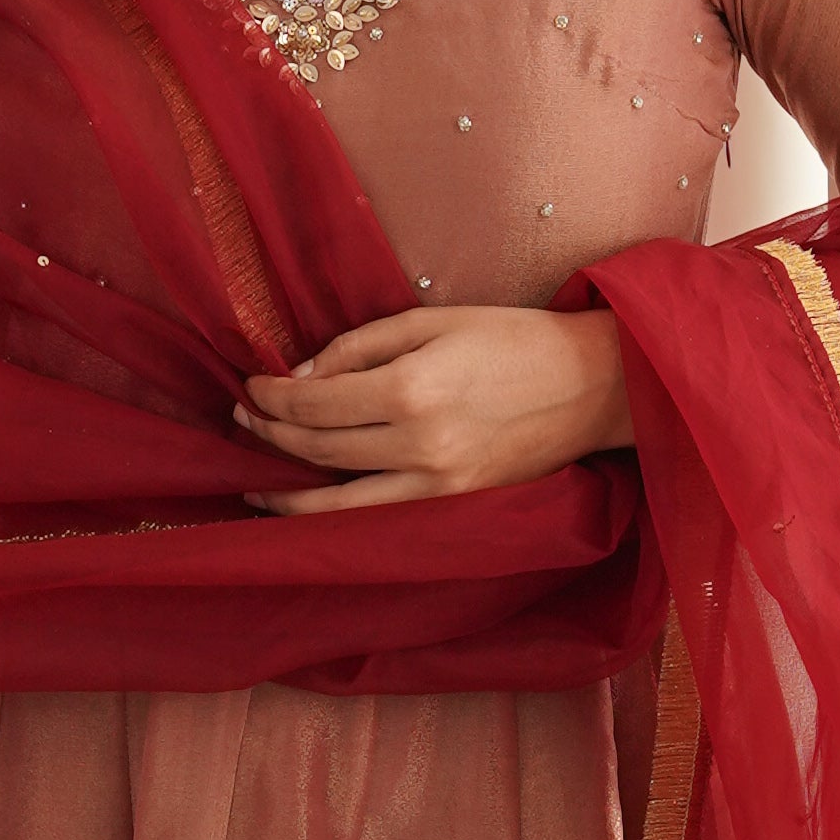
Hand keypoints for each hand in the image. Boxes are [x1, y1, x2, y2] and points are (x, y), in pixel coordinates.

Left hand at [233, 303, 634, 511]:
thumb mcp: (432, 320)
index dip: (273, 397)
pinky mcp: (456, 506)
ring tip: (257, 487)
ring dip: (289, 496)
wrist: (593, 386)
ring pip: (340, 503)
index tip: (251, 388)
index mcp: (412, 388)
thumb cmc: (513, 339)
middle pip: (319, 449)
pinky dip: (338, 518)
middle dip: (272, 435)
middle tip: (246, 420)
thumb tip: (302, 377)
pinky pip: (380, 519)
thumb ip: (360, 346)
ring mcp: (439, 486)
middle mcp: (420, 444)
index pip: (315, 402)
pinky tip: (313, 509)